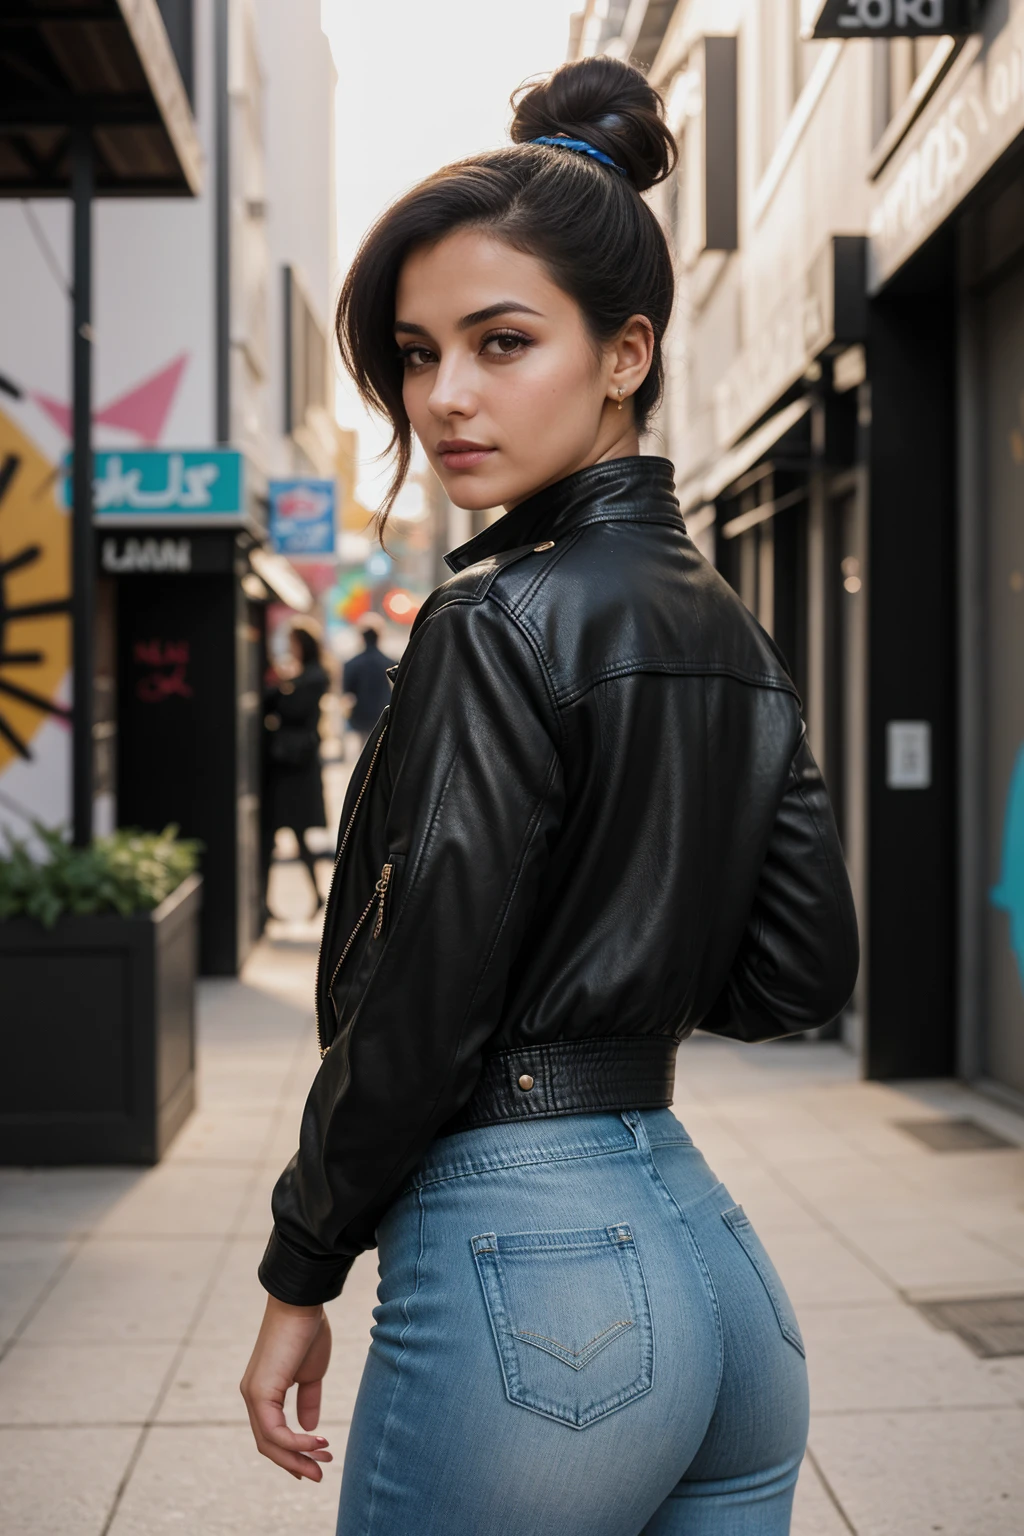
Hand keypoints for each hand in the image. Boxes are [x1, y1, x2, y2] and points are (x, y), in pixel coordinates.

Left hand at [240, 1295, 333, 1480]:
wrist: (302, 1303)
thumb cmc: (308, 1331)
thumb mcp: (311, 1372)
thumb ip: (308, 1400)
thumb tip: (309, 1428)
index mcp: (263, 1391)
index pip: (272, 1433)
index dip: (293, 1453)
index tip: (317, 1462)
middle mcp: (252, 1396)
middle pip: (269, 1444)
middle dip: (296, 1463)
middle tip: (321, 1473)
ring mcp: (253, 1395)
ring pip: (269, 1442)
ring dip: (297, 1458)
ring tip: (323, 1461)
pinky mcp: (259, 1392)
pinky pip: (274, 1430)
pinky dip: (296, 1442)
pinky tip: (318, 1442)